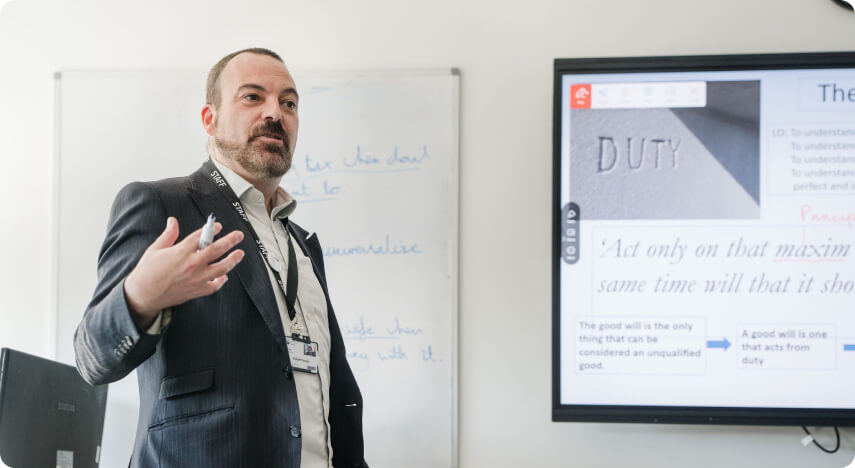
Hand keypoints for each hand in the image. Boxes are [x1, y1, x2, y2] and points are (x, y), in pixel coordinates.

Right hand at [124, 217, 244, 327]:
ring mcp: (196, 279)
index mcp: (181, 252)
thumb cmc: (147, 272)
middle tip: (239, 236)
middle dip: (230, 240)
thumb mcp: (155, 249)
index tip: (218, 226)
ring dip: (232, 260)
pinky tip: (225, 276)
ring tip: (239, 254)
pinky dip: (221, 281)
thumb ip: (168, 234)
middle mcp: (192, 264)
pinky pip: (214, 286)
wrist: (142, 295)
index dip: (212, 229)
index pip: (202, 236)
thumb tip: (173, 221)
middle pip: (217, 249)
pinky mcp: (197, 291)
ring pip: (221, 268)